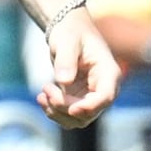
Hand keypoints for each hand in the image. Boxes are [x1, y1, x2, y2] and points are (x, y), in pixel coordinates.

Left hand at [38, 10, 120, 128]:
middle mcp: (103, 88)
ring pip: (78, 119)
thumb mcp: (67, 40)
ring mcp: (91, 95)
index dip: (90, 107)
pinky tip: (41, 98)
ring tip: (42, 96)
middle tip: (46, 88)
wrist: (67, 30)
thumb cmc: (71, 32)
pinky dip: (53, 111)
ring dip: (57, 112)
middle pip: (89, 112)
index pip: (106, 97)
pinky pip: (67, 114)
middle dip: (65, 107)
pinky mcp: (78, 98)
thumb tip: (63, 81)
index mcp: (108, 73)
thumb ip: (66, 60)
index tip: (71, 109)